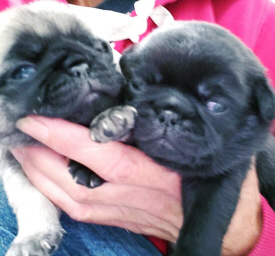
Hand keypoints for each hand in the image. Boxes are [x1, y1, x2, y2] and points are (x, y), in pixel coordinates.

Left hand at [11, 116, 261, 254]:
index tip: (36, 119)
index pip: (103, 154)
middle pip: (78, 181)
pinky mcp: (122, 222)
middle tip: (19, 132)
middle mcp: (137, 195)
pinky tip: (43, 177)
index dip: (66, 138)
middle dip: (41, 159)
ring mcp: (126, 213)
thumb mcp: (191, 142)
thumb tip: (123, 101)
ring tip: (23, 152)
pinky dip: (56, 195)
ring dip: (42, 177)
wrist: (226, 220)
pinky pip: (80, 212)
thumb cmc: (209, 172)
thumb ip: (160, 125)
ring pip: (73, 200)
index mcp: (157, 172)